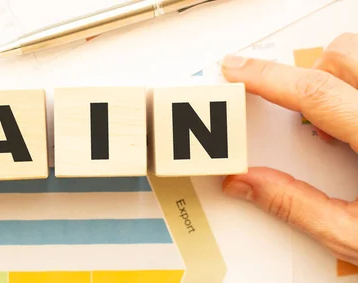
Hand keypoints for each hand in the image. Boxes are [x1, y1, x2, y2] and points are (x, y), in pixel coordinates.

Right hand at [220, 32, 357, 265]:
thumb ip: (296, 207)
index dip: (266, 77)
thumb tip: (247, 184)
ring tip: (337, 121)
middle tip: (297, 111)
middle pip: (342, 56)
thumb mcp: (357, 236)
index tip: (237, 70)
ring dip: (338, 78)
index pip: (315, 93)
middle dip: (307, 75)